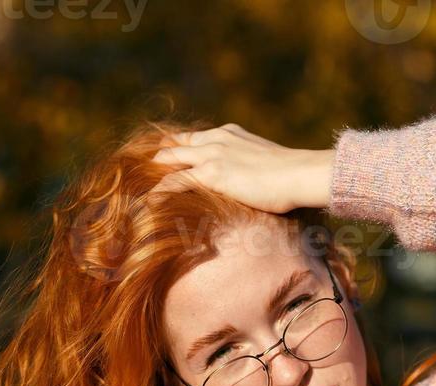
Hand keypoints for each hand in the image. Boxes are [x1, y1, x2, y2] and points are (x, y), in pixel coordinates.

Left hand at [150, 123, 334, 213]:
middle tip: (138, 173)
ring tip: (135, 189)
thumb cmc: (293, 176)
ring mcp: (212, 155)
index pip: (193, 138)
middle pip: (175, 145)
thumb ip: (253, 169)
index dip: (176, 149)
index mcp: (229, 133)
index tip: (161, 159)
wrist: (300, 174)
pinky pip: (176, 181)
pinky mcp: (212, 174)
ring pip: (170, 161)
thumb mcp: (268, 165)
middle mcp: (216, 139)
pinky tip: (149, 201)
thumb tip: (254, 188)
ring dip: (152, 174)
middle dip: (156, 159)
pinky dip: (160, 191)